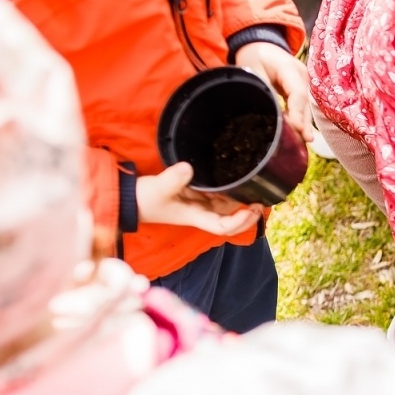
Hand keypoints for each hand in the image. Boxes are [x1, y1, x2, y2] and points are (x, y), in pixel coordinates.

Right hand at [136, 163, 262, 235]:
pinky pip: (219, 195)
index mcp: (196, 216)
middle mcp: (202, 212)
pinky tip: (241, 178)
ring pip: (228, 207)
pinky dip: (232, 190)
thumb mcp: (157, 188)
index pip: (223, 227)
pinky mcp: (197, 194)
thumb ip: (172, 179)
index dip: (239, 222)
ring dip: (243, 202)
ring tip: (259, 188)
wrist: (131, 198)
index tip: (251, 209)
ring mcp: (201, 204)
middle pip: (232, 220)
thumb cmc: (143, 199)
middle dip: (249, 213)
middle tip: (263, 198)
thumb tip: (188, 167)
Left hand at [235, 41, 314, 143]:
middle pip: (305, 103)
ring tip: (304, 142)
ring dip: (304, 124)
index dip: (297, 112)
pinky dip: (300, 118)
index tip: (295, 128)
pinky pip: (302, 106)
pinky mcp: (301, 89)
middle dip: (304, 123)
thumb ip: (263, 90)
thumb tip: (271, 114)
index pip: (297, 94)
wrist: (261, 44)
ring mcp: (304, 82)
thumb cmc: (254, 56)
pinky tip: (299, 134)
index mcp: (289, 68)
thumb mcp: (253, 70)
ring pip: (306, 106)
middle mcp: (302, 76)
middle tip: (304, 141)